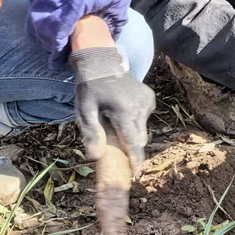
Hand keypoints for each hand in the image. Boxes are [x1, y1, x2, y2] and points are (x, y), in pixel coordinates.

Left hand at [70, 46, 155, 169]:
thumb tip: (95, 157)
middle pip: (139, 138)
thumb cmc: (90, 87)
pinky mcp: (150, 97)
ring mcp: (147, 101)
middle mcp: (140, 106)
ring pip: (142, 128)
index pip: (133, 142)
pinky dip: (135, 120)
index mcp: (124, 111)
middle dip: (129, 145)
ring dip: (131, 131)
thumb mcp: (84, 109)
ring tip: (115, 120)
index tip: (135, 173)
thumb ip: (91, 132)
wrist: (101, 61)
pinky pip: (144, 117)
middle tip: (114, 141)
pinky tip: (122, 109)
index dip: (135, 160)